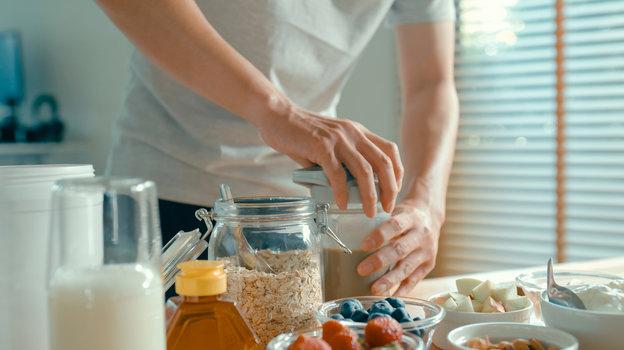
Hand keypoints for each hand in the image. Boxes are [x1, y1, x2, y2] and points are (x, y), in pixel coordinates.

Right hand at [257, 104, 403, 216]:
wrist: (278, 117)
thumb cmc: (301, 134)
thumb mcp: (330, 145)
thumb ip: (341, 163)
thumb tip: (347, 191)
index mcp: (359, 132)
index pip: (389, 151)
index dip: (397, 173)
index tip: (393, 192)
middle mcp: (353, 133)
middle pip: (383, 163)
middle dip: (389, 189)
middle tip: (387, 208)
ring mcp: (338, 139)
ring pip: (365, 171)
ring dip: (370, 195)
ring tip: (369, 212)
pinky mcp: (321, 146)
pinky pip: (338, 174)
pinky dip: (342, 192)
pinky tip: (343, 204)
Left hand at [356, 199, 443, 295]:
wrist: (430, 217)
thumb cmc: (404, 216)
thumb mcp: (394, 210)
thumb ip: (378, 220)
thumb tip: (349, 230)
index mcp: (410, 218)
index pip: (394, 226)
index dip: (379, 236)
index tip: (363, 246)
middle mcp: (421, 235)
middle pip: (400, 250)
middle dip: (380, 261)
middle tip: (361, 270)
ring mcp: (427, 251)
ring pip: (407, 267)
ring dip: (390, 280)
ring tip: (374, 289)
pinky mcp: (429, 265)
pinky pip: (415, 280)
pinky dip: (403, 290)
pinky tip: (391, 296)